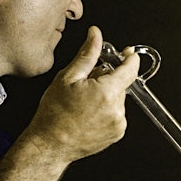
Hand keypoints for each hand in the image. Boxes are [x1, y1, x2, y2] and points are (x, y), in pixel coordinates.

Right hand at [25, 26, 139, 162]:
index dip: (130, 59)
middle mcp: (117, 109)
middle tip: (86, 86)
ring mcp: (118, 123)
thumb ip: (87, 54)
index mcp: (107, 92)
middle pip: (121, 84)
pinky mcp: (117, 133)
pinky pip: (116, 114)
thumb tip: (95, 35)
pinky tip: (89, 114)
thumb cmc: (54, 114)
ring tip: (84, 104)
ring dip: (106, 96)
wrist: (50, 145)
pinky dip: (106, 111)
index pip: (130, 69)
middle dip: (107, 80)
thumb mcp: (68, 77)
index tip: (128, 54)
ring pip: (118, 99)